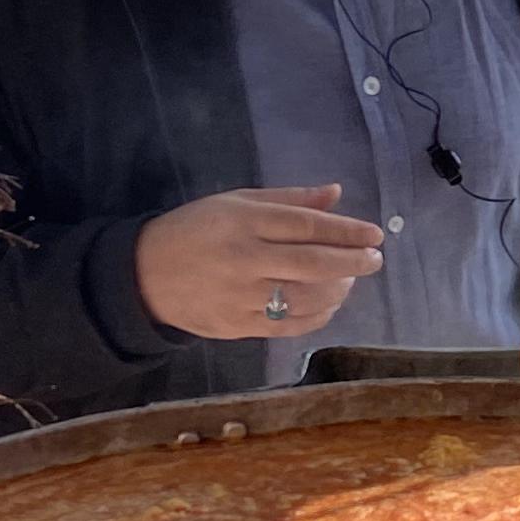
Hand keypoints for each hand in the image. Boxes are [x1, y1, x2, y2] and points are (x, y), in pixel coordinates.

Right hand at [134, 185, 385, 340]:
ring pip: (306, 299)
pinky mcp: (239, 327)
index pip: (307, 226)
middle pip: (313, 264)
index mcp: (245, 222)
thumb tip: (336, 193)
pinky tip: (330, 304)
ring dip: (339, 290)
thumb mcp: (236, 202)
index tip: (375, 234)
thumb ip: (288, 199)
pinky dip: (318, 316)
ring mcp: (242, 298)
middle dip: (353, 262)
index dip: (347, 231)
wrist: (145, 275)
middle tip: (374, 258)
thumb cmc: (196, 229)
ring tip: (351, 279)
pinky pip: (290, 326)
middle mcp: (246, 260)